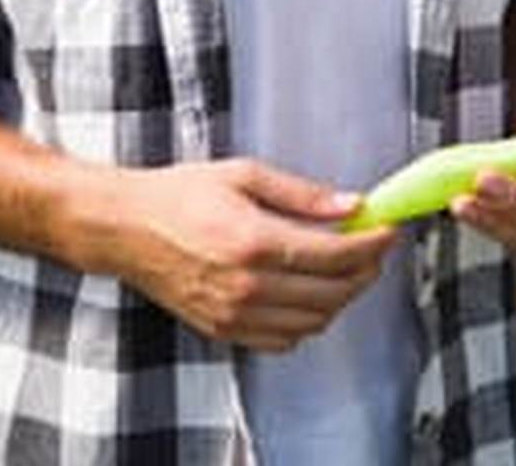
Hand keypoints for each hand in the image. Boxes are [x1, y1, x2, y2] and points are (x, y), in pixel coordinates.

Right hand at [105, 157, 395, 351]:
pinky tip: (311, 294)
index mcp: (253, 240)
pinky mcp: (223, 330)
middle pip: (331, 293)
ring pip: (312, 323)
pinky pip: (283, 341)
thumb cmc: (182, 193)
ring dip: (340, 298)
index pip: (334, 255)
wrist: (127, 229)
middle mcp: (246, 285)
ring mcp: (234, 314)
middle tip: (375, 248)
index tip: (389, 230)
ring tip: (348, 268)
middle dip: (365, 271)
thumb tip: (352, 204)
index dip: (371, 245)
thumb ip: (302, 194)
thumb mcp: (244, 174)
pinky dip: (308, 321)